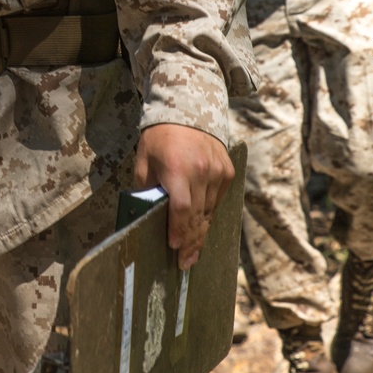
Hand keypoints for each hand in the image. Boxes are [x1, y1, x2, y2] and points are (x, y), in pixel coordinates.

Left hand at [133, 124, 234, 270]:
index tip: (174, 248)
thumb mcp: (144, 162)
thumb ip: (147, 189)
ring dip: (200, 232)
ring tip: (192, 252)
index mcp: (178, 169)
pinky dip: (210, 214)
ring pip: (210, 211)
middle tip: (185, 262)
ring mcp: (218, 171)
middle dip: (190, 241)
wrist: (188, 110)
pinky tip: (202, 228)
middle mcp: (202, 171)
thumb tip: (147, 216)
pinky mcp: (228, 170)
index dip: (179, 230)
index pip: (181, 208)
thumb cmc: (159, 139)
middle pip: (197, 215)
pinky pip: (219, 200)